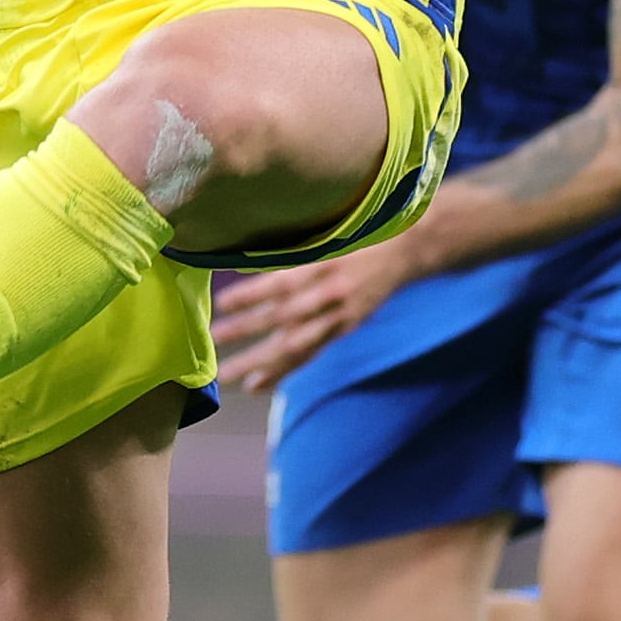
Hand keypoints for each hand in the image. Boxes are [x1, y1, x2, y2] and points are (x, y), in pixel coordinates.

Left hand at [209, 240, 423, 396]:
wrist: (406, 252)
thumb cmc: (359, 237)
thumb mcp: (328, 238)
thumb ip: (293, 256)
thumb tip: (248, 262)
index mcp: (323, 265)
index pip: (284, 283)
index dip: (254, 293)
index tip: (223, 302)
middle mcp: (330, 295)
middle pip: (285, 318)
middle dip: (248, 330)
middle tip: (214, 340)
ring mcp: (338, 317)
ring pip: (296, 345)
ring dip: (261, 362)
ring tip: (229, 375)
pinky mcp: (343, 330)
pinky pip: (310, 354)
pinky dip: (283, 370)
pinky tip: (257, 383)